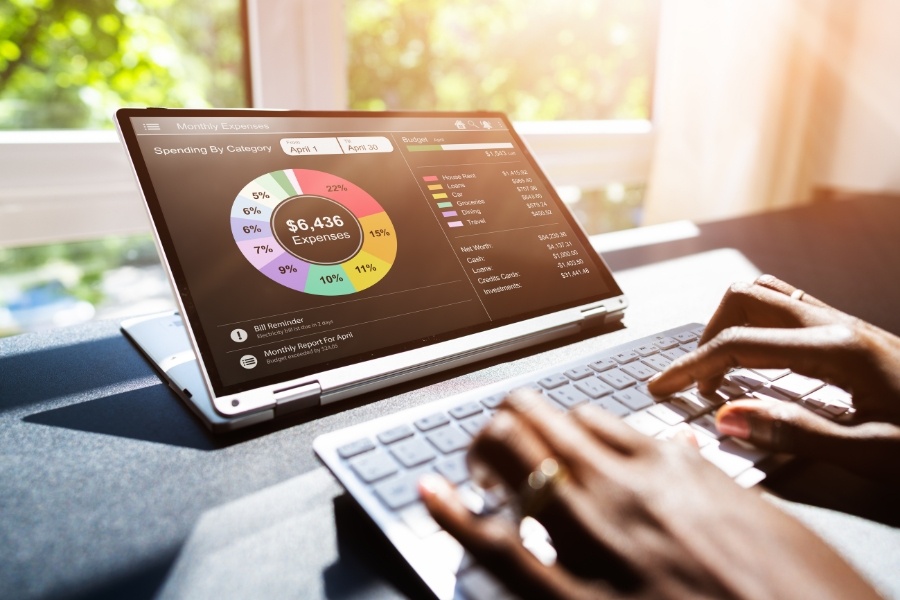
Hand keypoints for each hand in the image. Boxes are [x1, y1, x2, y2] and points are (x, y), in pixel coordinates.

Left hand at [420, 391, 877, 598]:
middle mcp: (630, 492)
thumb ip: (709, 480)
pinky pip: (500, 548)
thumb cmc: (802, 594)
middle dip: (507, 423)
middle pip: (541, 422)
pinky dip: (456, 514)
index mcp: (676, 470)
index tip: (544, 431)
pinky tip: (432, 493)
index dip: (558, 423)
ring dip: (482, 452)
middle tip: (495, 443)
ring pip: (515, 460)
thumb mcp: (763, 521)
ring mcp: (600, 542)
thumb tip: (678, 450)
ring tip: (472, 463)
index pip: (593, 419)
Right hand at [648, 275, 899, 479]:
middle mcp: (837, 325)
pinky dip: (754, 323)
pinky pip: (787, 305)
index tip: (660, 388)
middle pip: (745, 299)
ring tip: (720, 368)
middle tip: (695, 382)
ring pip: (766, 293)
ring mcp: (845, 323)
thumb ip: (798, 435)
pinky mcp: (851, 332)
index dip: (691, 367)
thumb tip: (726, 419)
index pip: (739, 345)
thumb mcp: (875, 453)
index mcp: (837, 350)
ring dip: (729, 323)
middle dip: (705, 336)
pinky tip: (756, 358)